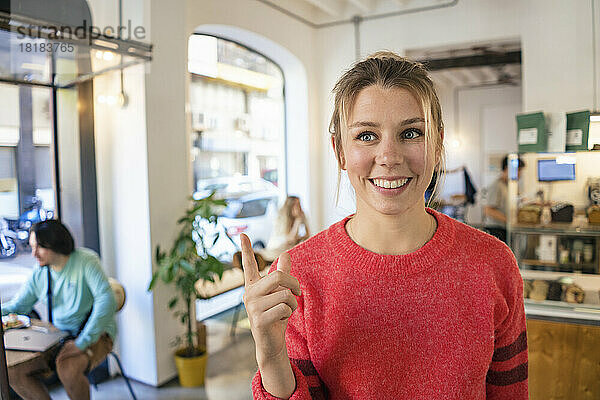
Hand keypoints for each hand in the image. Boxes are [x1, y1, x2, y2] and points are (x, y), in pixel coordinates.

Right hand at [241, 233, 300, 363]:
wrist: (271, 343)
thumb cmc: (276, 315)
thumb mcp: (280, 293)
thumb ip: (282, 274)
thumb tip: (286, 253)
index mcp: (253, 286)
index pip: (249, 265)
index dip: (246, 249)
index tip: (243, 234)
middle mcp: (249, 294)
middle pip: (278, 277)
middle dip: (293, 284)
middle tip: (297, 292)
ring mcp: (252, 307)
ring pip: (284, 295)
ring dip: (292, 304)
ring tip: (285, 311)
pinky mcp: (259, 319)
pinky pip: (284, 308)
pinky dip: (289, 313)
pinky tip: (281, 320)